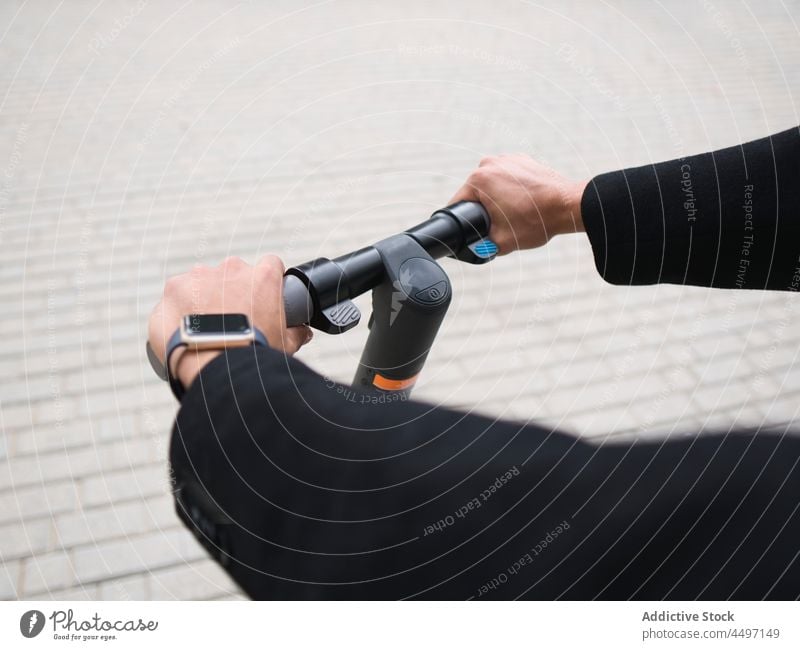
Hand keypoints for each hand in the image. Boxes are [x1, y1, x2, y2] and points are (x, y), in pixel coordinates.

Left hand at [148, 255, 311, 390]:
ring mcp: (196, 279)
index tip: (263, 298)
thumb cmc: (256, 356)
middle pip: (232, 274)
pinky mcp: (170, 295)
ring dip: (203, 299)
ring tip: (206, 330)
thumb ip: (296, 332)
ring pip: (201, 283)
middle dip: (232, 292)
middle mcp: (228, 270)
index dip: (268, 281)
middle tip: (233, 320)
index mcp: (262, 277)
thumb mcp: (286, 345)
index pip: (270, 265)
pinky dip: (178, 315)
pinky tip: (185, 335)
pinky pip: (175, 301)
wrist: (218, 372)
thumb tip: (302, 331)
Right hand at [449, 154, 586, 253]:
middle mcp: (489, 164)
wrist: (567, 206)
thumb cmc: (536, 221)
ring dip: (496, 198)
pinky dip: (512, 189)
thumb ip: (480, 247)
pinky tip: (524, 203)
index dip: (463, 221)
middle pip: (475, 193)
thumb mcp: (501, 242)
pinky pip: (507, 177)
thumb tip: (472, 250)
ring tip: (514, 213)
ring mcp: (507, 159)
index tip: (473, 229)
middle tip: (500, 224)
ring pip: (491, 185)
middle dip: (483, 209)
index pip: (458, 203)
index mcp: (478, 180)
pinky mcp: (522, 160)